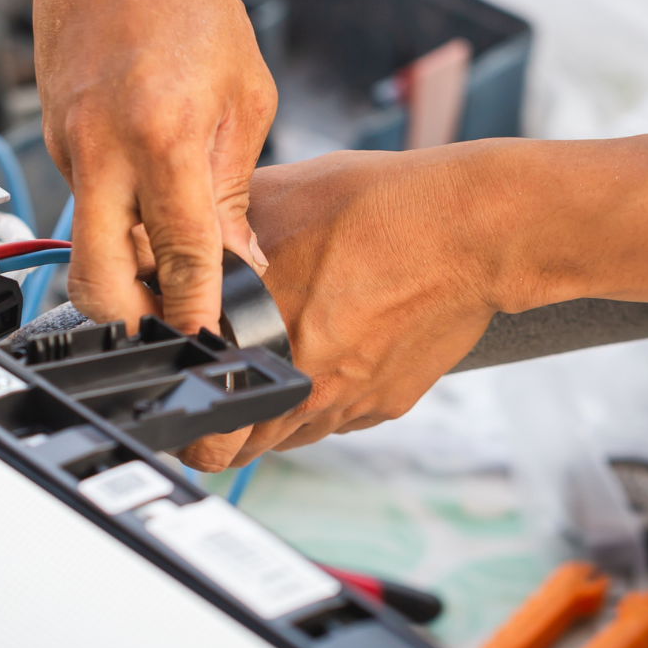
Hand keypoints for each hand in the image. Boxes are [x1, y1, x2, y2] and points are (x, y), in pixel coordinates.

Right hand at [35, 0, 275, 334]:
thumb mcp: (245, 97)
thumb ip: (234, 187)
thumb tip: (236, 260)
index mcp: (162, 136)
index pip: (180, 257)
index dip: (198, 313)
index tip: (212, 345)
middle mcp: (100, 148)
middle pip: (95, 281)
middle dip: (130, 322)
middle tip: (171, 327)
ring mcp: (65, 143)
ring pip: (86, 240)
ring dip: (124, 262)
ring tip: (172, 255)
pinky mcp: (49, 134)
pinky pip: (82, 197)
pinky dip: (114, 211)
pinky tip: (147, 189)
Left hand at [177, 149, 501, 469]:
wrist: (471, 230)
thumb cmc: (378, 209)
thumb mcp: (276, 199)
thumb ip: (219, 230)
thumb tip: (176, 232)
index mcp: (263, 345)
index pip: (204, 423)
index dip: (187, 415)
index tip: (185, 399)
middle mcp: (305, 388)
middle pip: (243, 448)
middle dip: (223, 429)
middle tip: (219, 394)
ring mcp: (349, 403)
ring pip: (291, 437)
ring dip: (273, 417)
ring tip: (274, 368)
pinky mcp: (387, 403)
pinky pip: (339, 418)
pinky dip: (324, 399)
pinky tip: (329, 353)